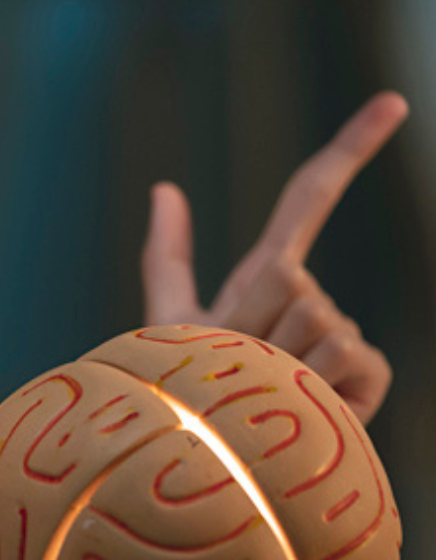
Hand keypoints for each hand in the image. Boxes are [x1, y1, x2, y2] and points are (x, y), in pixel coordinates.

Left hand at [141, 91, 407, 423]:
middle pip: (288, 272)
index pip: (312, 197)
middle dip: (248, 319)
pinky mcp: (369, 373)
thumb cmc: (184, 392)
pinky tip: (300, 406)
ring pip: (313, 314)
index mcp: (270, 276)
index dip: (350, 147)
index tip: (394, 102)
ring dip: (271, 356)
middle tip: (229, 362)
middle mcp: (312, 298)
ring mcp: (343, 335)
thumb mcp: (168, 318)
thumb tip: (166, 187)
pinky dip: (313, 383)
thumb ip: (167, 256)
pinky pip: (347, 354)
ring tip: (256, 388)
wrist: (209, 456)